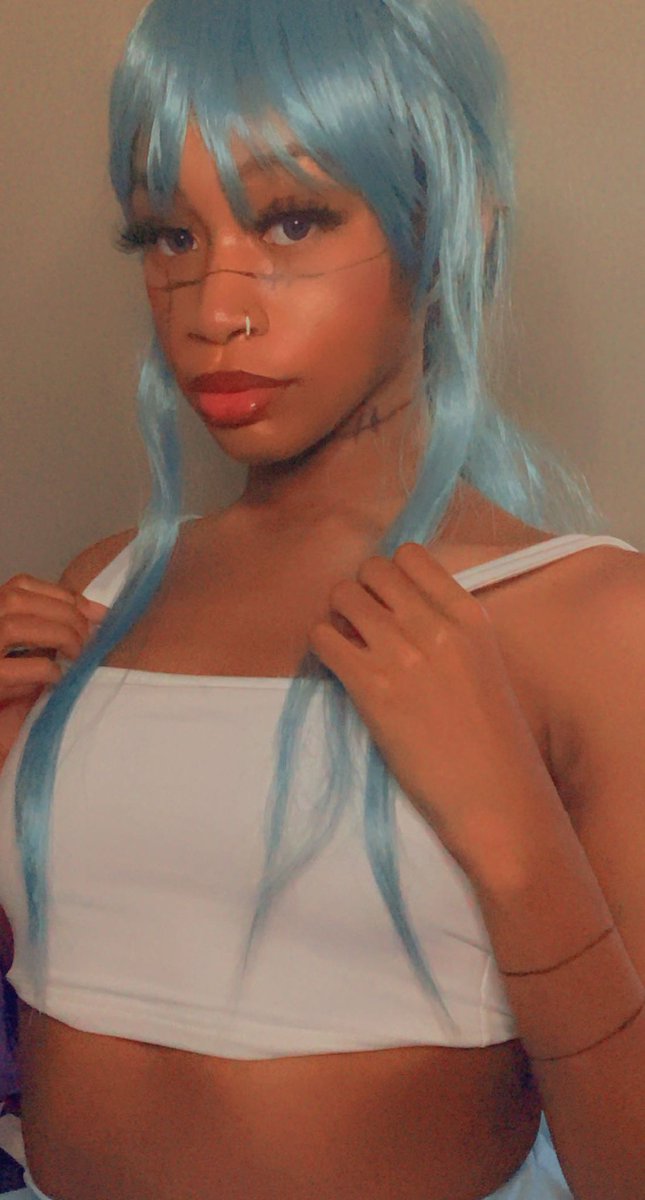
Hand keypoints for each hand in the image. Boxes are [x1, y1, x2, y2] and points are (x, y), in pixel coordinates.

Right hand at [0, 575, 107, 704]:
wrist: (0, 725)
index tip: (98, 613)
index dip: (64, 595)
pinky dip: (44, 670)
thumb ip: (49, 626)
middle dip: (64, 615)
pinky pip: (13, 669)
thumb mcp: (24, 646)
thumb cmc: (9, 679)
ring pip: (13, 627)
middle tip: (88, 639)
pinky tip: (57, 677)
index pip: (21, 585)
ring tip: (76, 655)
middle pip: (17, 600)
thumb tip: (97, 614)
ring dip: (56, 636)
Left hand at [308, 543, 552, 878]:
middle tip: (365, 626)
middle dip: (361, 591)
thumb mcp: (482, 664)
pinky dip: (323, 646)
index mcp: (468, 615)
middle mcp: (434, 625)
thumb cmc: (491, 739)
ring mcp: (402, 653)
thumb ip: (445, 630)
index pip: (412, 556)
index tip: (389, 603)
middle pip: (372, 569)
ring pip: (342, 595)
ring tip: (350, 646)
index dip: (390, 576)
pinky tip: (339, 668)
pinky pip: (323, 637)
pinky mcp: (371, 687)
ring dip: (338, 616)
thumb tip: (392, 608)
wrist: (495, 796)